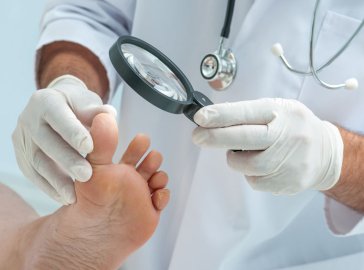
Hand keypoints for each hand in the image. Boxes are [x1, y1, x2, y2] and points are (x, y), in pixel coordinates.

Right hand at [12, 75, 116, 203]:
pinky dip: (48, 187)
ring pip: (37, 161)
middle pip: (46, 141)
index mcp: (46, 101)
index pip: (58, 116)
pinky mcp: (22, 155)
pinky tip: (64, 196)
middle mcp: (29, 118)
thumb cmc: (77, 105)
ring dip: (56, 180)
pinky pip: (33, 174)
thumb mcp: (87, 101)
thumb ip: (96, 111)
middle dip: (67, 160)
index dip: (72, 132)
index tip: (90, 147)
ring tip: (74, 196)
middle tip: (86, 175)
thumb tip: (109, 115)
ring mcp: (23, 138)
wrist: (57, 106)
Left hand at [192, 98, 343, 194]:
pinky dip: (250, 173)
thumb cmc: (293, 127)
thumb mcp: (276, 110)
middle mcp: (287, 135)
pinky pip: (255, 181)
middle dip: (216, 137)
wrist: (326, 153)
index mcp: (282, 112)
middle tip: (198, 137)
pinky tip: (260, 165)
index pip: (247, 112)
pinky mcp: (289, 182)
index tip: (200, 118)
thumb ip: (248, 114)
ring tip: (241, 152)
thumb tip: (212, 120)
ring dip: (235, 159)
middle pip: (244, 138)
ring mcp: (290, 161)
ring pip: (247, 165)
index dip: (221, 116)